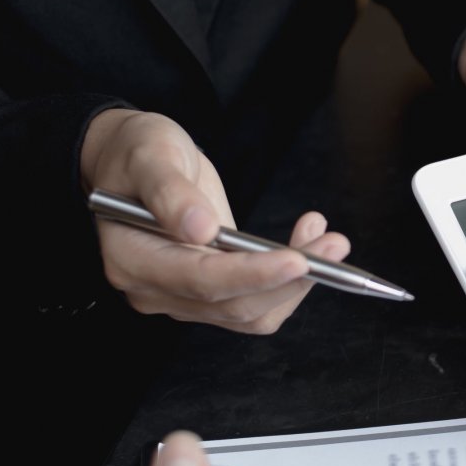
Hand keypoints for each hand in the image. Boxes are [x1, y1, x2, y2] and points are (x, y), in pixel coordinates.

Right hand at [80, 109, 350, 332]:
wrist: (135, 164)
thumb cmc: (137, 153)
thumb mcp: (150, 154)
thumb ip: (169, 191)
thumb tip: (200, 229)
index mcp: (131, 259)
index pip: (199, 281)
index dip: (251, 275)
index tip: (297, 259)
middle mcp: (155, 290)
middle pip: (233, 306)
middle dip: (290, 280)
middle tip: (335, 245)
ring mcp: (183, 298)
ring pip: (252, 312)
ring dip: (299, 283)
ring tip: (331, 241)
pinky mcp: (210, 294)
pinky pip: (257, 303)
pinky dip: (290, 281)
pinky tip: (309, 244)